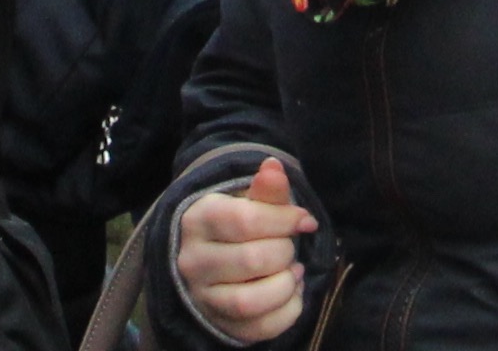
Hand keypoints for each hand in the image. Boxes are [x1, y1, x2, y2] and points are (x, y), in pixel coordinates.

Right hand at [173, 155, 311, 343]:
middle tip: (289, 246)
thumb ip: (265, 189)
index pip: (245, 220)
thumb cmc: (235, 225)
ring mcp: (203, 298)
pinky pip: (259, 329)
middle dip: (284, 251)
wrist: (208, 260)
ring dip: (285, 286)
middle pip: (252, 260)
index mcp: (198, 221)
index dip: (284, 219)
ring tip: (292, 271)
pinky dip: (288, 311)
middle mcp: (193, 262)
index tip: (305, 219)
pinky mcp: (220, 324)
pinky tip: (291, 292)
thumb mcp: (247, 201)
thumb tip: (273, 167)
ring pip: (250, 301)